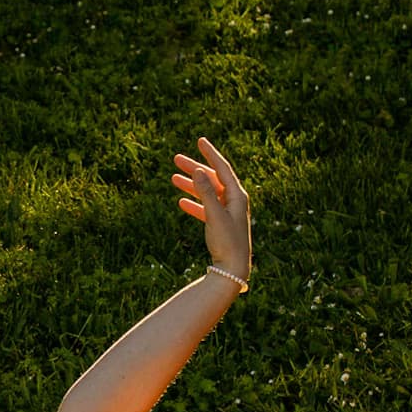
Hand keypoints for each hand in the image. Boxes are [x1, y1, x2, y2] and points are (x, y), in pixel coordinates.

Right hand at [170, 136, 251, 282]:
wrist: (233, 270)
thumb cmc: (227, 242)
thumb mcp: (214, 214)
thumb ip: (205, 192)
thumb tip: (198, 170)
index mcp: (237, 196)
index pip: (222, 168)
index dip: (210, 154)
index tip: (200, 140)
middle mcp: (234, 202)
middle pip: (212, 179)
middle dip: (195, 169)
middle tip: (176, 159)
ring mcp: (227, 213)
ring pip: (207, 193)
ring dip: (191, 185)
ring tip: (173, 178)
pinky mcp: (220, 225)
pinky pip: (205, 209)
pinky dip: (194, 204)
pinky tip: (181, 202)